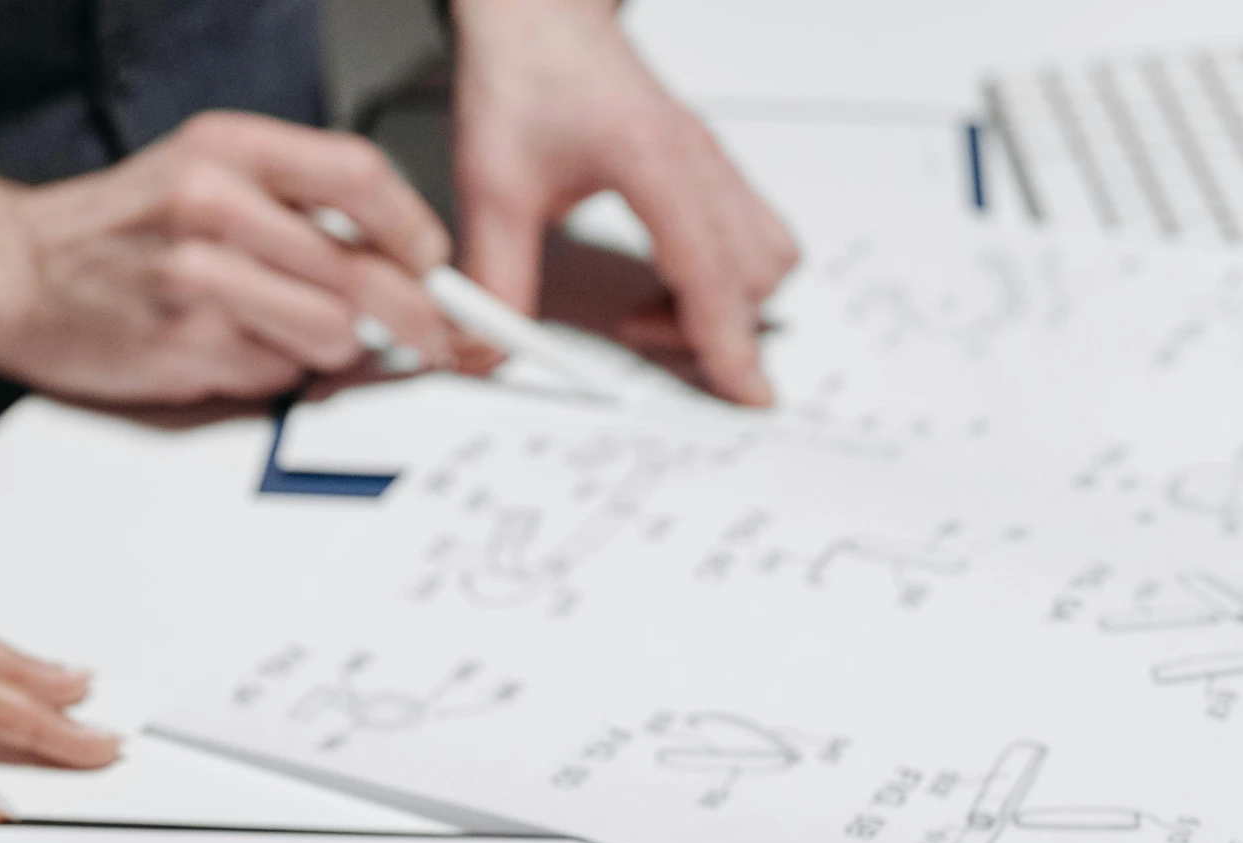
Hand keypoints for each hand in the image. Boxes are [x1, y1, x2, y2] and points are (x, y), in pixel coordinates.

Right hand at [0, 112, 498, 404]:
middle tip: (432, 337)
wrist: (12, 272)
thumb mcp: (201, 172)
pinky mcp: (184, 345)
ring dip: (334, 350)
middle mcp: (213, 204)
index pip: (359, 176)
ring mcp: (197, 279)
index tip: (431, 261)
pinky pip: (275, 374)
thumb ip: (290, 202)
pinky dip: (274, 374)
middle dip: (413, 317)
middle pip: (360, 269)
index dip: (413, 229)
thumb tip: (392, 256)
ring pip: (329, 332)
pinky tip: (234, 351)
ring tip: (297, 337)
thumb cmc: (114, 231)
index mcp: (227, 149)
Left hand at [450, 0, 798, 403]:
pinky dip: (721, 274)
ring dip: (725, 301)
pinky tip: (662, 278)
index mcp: (652, 159)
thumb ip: (493, 277)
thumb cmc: (523, 77)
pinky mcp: (707, 164)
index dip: (729, 342)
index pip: (708, 272)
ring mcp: (711, 160)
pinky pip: (748, 233)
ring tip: (648, 309)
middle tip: (636, 336)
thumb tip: (488, 347)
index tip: (748, 393)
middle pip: (755, 272)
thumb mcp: (491, 188)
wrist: (538, 17)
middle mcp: (698, 158)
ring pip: (766, 253)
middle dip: (715, 327)